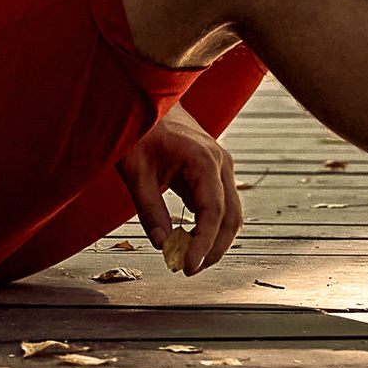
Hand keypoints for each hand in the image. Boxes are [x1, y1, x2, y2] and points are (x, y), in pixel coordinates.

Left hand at [118, 104, 242, 273]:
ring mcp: (220, 166)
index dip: (203, 244)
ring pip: (231, 214)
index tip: (188, 266)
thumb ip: (150, 210)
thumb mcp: (136, 171)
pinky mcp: (213, 172)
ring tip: (189, 259)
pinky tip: (189, 240)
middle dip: (213, 249)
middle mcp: (220, 163)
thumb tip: (163, 245)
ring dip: (214, 240)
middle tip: (188, 269)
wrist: (146, 98)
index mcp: (204, 160)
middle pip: (231, 218)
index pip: (213, 212)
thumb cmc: (140, 128)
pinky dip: (209, 227)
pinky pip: (220, 205)